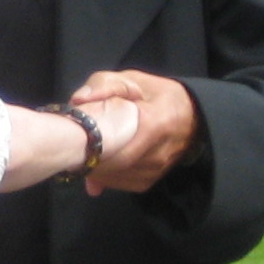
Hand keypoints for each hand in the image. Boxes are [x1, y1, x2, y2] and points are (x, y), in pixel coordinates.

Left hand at [66, 69, 199, 194]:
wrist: (190, 113)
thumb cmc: (155, 94)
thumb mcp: (130, 79)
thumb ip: (103, 85)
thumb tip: (78, 101)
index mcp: (153, 123)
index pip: (119, 149)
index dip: (93, 150)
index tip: (75, 143)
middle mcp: (158, 151)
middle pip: (117, 166)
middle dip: (92, 162)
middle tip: (73, 152)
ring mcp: (158, 168)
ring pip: (119, 179)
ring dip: (98, 172)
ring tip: (86, 156)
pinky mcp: (154, 178)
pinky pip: (126, 185)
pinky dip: (109, 179)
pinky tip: (101, 166)